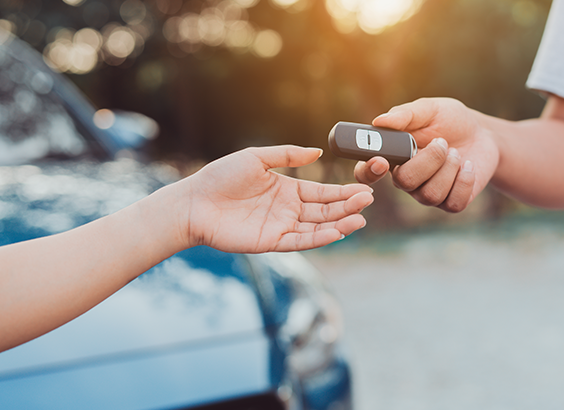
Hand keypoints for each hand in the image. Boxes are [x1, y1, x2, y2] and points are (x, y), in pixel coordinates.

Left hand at [181, 145, 373, 252]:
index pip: (322, 192)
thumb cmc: (221, 176)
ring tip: (359, 219)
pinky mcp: (271, 242)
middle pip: (324, 210)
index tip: (365, 189)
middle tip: (368, 201)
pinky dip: (319, 238)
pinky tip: (336, 232)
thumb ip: (287, 155)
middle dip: (347, 207)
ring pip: (317, 227)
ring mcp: (281, 227)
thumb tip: (317, 152)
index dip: (342, 192)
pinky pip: (300, 241)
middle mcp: (288, 210)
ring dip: (338, 224)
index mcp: (287, 190)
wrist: (195, 202)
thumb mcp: (256, 157)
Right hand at [354, 97, 498, 211]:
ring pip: (429, 194)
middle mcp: (405, 179)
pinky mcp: (450, 202)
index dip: (368, 172)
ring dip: (448, 168)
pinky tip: (467, 166)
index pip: (366, 173)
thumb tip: (379, 121)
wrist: (482, 135)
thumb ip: (405, 115)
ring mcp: (426, 194)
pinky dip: (464, 182)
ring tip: (456, 152)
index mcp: (392, 157)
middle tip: (442, 142)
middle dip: (428, 160)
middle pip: (404, 182)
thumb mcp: (429, 110)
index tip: (382, 161)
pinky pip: (452, 203)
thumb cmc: (449, 120)